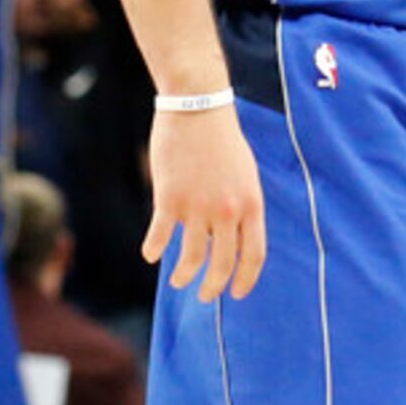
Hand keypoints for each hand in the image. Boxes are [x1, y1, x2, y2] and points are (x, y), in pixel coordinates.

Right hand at [142, 103, 267, 301]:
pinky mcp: (170, 199)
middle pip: (223, 263)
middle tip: (205, 297)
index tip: (238, 293)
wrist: (198, 108)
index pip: (254, 254)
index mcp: (251, 204)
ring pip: (191, 258)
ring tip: (178, 281)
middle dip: (213, 287)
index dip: (246, 279)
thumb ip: (242, 206)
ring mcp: (198, 207)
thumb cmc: (223, 139)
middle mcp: (227, 211)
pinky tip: (151, 255)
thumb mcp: (246, 174)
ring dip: (183, 276)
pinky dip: (153, 250)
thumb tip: (232, 238)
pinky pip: (160, 237)